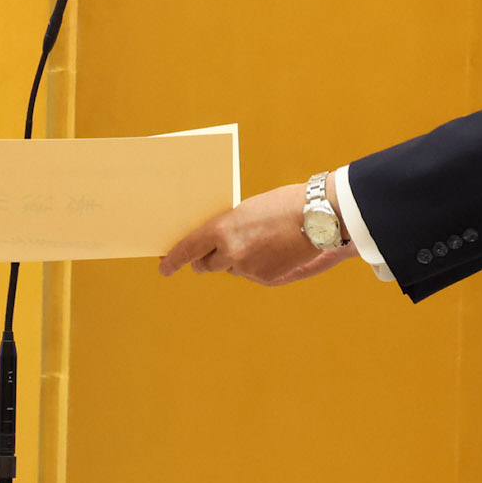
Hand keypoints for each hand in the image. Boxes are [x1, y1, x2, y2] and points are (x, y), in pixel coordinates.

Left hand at [160, 183, 353, 285]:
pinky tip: (272, 250)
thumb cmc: (283, 203)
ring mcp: (248, 268)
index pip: (188, 249)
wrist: (318, 216)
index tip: (164, 267)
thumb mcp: (246, 210)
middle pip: (205, 265)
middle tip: (208, 255)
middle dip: (205, 260)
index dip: (173, 260)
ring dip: (235, 260)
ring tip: (257, 241)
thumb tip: (217, 243)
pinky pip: (251, 274)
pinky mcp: (265, 278)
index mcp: (221, 229)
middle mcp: (230, 252)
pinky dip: (255, 265)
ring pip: (231, 268)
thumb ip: (228, 227)